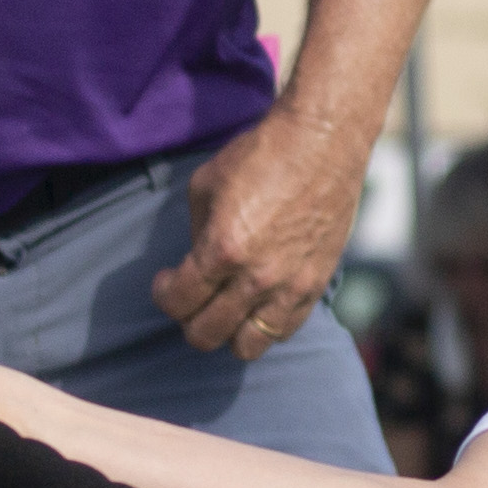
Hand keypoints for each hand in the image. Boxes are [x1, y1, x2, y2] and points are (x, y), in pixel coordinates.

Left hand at [155, 111, 363, 360]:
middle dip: (189, 318)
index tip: (166, 280)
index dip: (164, 294)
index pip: (178, 303)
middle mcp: (256, 278)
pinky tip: (259, 301)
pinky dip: (265, 324)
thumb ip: (196, 233)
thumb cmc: (261, 154)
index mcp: (222, 249)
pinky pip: (285, 329)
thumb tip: (195, 261)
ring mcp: (290, 286)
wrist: (323, 141)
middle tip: (192, 296)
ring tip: (227, 306)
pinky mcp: (316, 284)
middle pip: (206, 334)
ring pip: (248, 346)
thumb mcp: (205, 186)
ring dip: (228, 331)